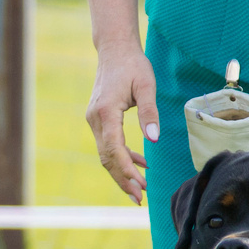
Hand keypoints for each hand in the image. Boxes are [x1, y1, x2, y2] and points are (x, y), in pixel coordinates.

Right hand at [86, 43, 160, 200]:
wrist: (115, 49)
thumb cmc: (133, 65)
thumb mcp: (146, 85)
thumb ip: (150, 113)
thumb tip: (153, 140)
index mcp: (105, 112)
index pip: (113, 149)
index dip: (126, 170)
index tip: (140, 186)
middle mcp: (95, 118)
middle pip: (106, 157)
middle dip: (122, 179)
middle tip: (139, 198)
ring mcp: (94, 120)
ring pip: (106, 154)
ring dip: (122, 172)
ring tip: (139, 189)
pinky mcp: (99, 119)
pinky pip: (109, 144)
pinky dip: (123, 157)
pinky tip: (141, 164)